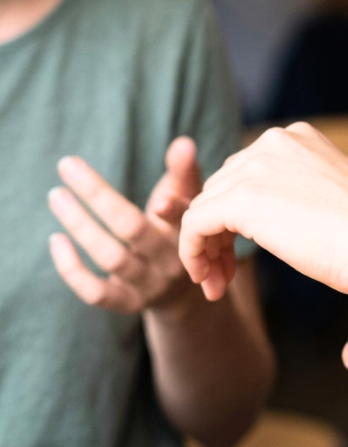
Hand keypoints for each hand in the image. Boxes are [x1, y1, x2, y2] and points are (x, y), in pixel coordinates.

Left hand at [48, 137, 202, 314]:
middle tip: (68, 165)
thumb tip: (183, 142)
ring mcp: (150, 285)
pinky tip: (56, 240)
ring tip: (57, 195)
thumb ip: (184, 172)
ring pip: (111, 257)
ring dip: (80, 226)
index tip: (159, 198)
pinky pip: (95, 292)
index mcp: (191, 232)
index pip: (183, 217)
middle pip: (133, 229)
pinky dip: (71, 269)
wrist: (191, 288)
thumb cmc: (184, 231)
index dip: (173, 209)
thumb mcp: (193, 202)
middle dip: (98, 197)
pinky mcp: (129, 303)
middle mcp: (173, 261)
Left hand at [180, 123, 347, 301]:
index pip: (244, 172)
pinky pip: (194, 225)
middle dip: (218, 232)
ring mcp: (258, 166)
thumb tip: (265, 212)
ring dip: (205, 247)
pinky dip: (193, 254)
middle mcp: (275, 141)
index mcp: (297, 138)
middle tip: (224, 273)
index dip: (235, 214)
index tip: (240, 252)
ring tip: (216, 282)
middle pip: (221, 188)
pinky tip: (209, 282)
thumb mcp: (326, 199)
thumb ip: (292, 192)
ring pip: (204, 207)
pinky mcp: (243, 199)